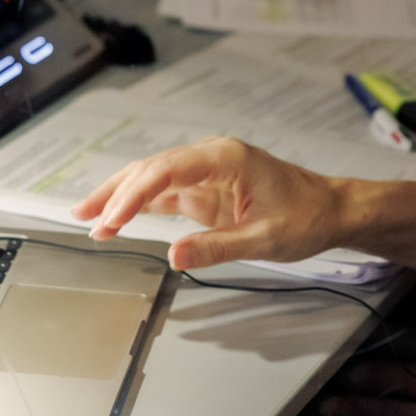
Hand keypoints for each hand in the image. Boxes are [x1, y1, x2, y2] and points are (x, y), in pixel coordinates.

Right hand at [70, 136, 348, 270]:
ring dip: (121, 197)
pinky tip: (118, 219)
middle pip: (150, 169)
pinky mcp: (206, 189)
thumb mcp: (264, 239)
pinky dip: (140, 206)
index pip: (165, 170)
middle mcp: (210, 157)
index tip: (111, 220)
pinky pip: (165, 193)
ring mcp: (206, 172)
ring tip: (87, 218)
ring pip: (153, 178)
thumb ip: (217, 247)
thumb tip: (173, 258)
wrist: (331, 210)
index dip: (133, 194)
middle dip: (115, 193)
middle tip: (84, 218)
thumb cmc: (306, 218)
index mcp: (225, 158)